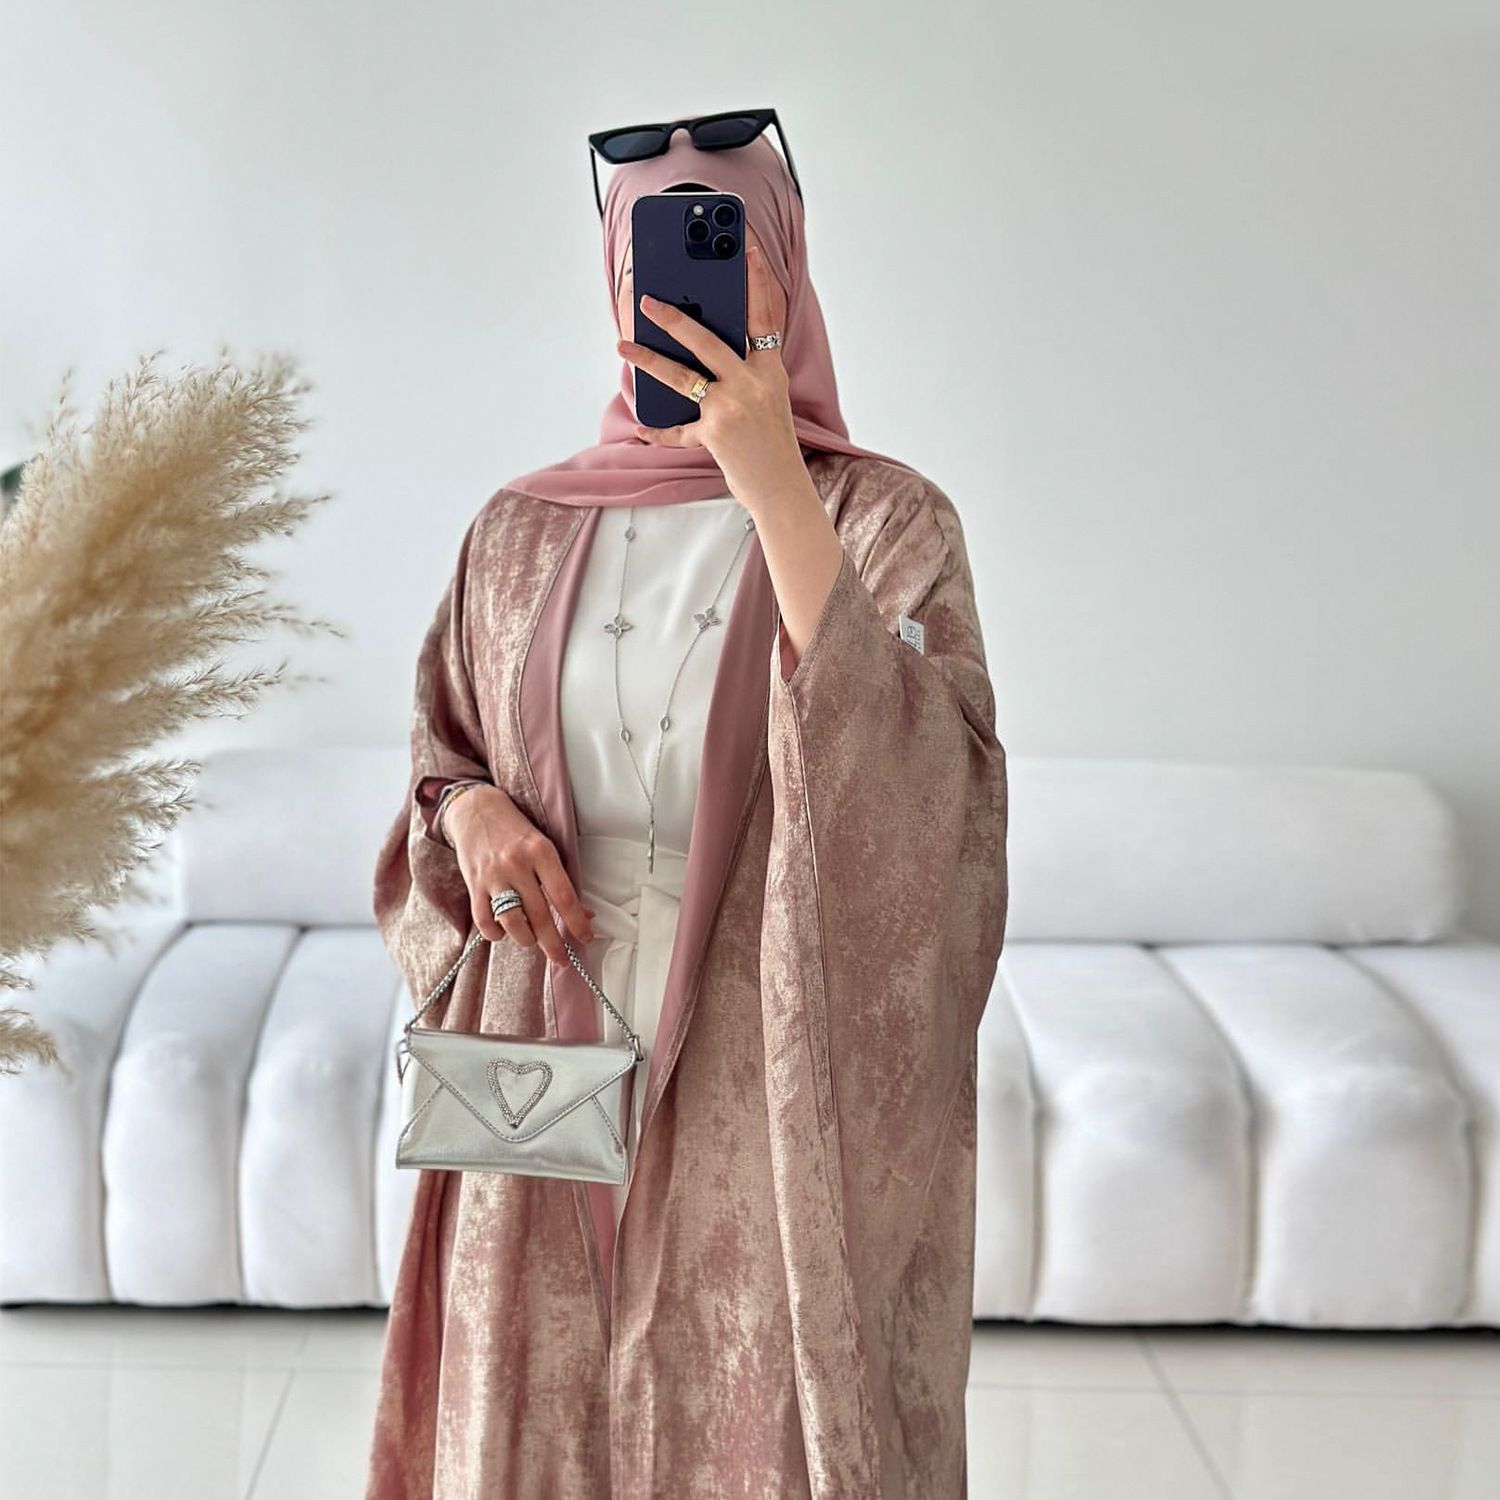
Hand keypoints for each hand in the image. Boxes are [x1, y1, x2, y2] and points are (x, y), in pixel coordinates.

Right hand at [445, 785, 594, 962]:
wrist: (476, 809)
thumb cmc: (516, 830)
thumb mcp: (544, 846)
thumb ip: (560, 879)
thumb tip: (585, 913)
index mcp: (541, 852)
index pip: (564, 895)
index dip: (577, 922)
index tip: (586, 938)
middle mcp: (517, 864)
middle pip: (539, 915)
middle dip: (553, 944)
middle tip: (562, 959)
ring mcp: (493, 876)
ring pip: (512, 921)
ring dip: (526, 939)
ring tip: (533, 941)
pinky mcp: (474, 884)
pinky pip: (484, 920)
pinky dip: (496, 934)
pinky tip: (505, 932)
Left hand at [617, 244, 806, 511]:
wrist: (781, 487)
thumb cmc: (771, 442)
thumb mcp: (767, 398)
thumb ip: (743, 371)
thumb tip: (701, 349)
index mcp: (770, 370)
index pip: (763, 316)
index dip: (757, 280)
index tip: (748, 247)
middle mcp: (752, 384)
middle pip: (708, 341)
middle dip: (675, 318)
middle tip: (647, 300)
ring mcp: (732, 409)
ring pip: (683, 377)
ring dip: (648, 360)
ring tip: (623, 346)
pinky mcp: (715, 435)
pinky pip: (678, 430)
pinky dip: (659, 431)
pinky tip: (642, 426)